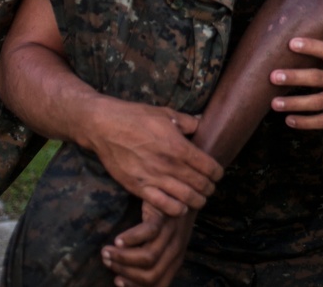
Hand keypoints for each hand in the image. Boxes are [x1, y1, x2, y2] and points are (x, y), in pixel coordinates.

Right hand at [86, 98, 222, 216]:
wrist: (104, 126)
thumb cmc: (136, 117)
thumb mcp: (167, 113)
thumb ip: (188, 122)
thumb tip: (203, 123)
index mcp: (179, 147)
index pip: (209, 167)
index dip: (218, 173)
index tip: (217, 173)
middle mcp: (169, 165)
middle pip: (201, 185)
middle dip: (209, 188)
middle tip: (209, 187)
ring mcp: (154, 178)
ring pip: (186, 199)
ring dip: (197, 201)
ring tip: (198, 198)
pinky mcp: (138, 188)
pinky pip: (164, 206)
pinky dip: (176, 209)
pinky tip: (180, 206)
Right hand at [102, 203, 195, 286]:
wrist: (183, 186)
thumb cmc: (167, 216)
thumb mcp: (165, 241)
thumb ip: (154, 257)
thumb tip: (128, 276)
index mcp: (176, 259)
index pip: (159, 285)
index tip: (117, 280)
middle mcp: (176, 248)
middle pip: (152, 276)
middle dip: (125, 273)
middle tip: (107, 262)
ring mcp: (172, 232)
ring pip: (149, 258)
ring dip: (122, 258)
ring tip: (107, 251)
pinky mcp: (166, 215)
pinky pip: (148, 233)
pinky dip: (130, 239)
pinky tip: (117, 239)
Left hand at [269, 37, 322, 128]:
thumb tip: (297, 46)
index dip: (311, 46)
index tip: (292, 43)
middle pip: (317, 78)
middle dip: (294, 77)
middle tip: (273, 77)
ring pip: (316, 102)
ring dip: (294, 103)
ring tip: (274, 103)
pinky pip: (322, 121)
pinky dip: (305, 122)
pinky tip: (289, 120)